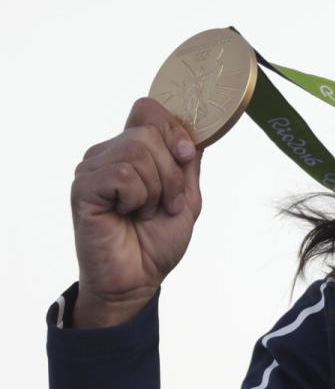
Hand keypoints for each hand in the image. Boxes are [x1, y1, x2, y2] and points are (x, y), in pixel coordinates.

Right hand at [70, 98, 202, 326]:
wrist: (138, 279)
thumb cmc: (157, 240)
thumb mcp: (186, 195)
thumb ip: (188, 161)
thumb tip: (197, 128)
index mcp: (132, 151)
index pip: (148, 110)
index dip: (173, 127)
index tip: (186, 155)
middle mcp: (108, 154)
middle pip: (150, 131)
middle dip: (172, 172)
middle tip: (166, 203)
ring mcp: (92, 169)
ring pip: (138, 151)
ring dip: (157, 188)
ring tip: (146, 211)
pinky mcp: (83, 188)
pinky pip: (123, 174)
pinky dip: (138, 198)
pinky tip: (128, 214)